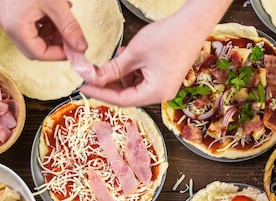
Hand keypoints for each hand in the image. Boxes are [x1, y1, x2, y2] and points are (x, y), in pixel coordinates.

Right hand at [0, 0, 87, 60]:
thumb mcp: (55, 4)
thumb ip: (69, 27)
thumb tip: (81, 47)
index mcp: (16, 27)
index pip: (39, 54)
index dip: (59, 54)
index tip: (75, 49)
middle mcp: (9, 26)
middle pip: (35, 48)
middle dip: (56, 45)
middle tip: (71, 37)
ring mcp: (10, 18)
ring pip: (34, 37)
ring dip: (52, 33)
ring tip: (65, 19)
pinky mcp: (13, 11)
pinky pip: (31, 25)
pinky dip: (46, 23)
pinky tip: (56, 11)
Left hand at [79, 19, 199, 106]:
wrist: (192, 25)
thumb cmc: (168, 37)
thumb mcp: (134, 53)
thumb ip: (113, 69)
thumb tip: (94, 77)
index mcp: (155, 93)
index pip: (122, 100)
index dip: (101, 94)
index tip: (84, 87)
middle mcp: (162, 95)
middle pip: (128, 96)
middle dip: (110, 84)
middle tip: (93, 73)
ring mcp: (165, 87)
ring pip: (134, 87)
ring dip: (121, 75)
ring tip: (116, 57)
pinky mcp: (166, 78)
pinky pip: (143, 80)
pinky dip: (132, 71)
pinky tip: (128, 56)